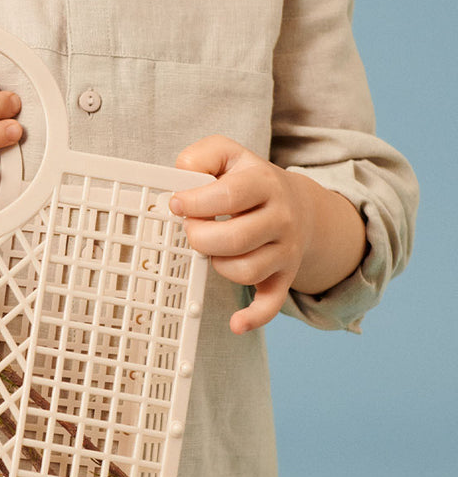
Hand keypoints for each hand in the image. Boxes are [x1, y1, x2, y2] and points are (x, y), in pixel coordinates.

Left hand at [170, 136, 364, 333]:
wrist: (298, 203)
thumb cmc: (248, 179)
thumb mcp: (226, 153)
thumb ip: (199, 156)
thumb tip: (180, 178)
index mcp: (263, 183)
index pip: (227, 196)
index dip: (194, 203)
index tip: (177, 204)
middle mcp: (281, 217)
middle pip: (235, 239)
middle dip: (200, 238)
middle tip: (192, 230)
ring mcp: (285, 250)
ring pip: (246, 271)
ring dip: (217, 264)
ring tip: (212, 249)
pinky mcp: (284, 276)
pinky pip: (272, 303)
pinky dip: (254, 317)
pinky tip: (236, 323)